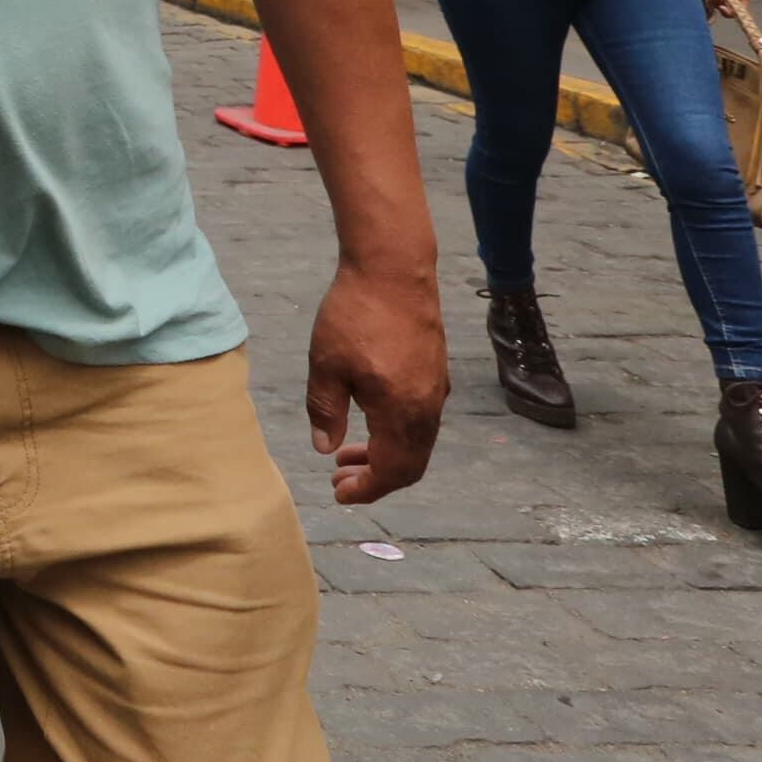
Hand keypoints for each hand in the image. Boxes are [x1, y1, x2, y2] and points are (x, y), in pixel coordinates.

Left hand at [307, 254, 445, 506]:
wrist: (393, 268)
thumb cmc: (355, 314)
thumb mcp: (326, 365)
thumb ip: (325, 411)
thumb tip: (325, 447)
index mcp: (402, 412)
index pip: (391, 471)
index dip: (366, 490)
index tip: (339, 492)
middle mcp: (428, 407)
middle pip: (410, 465)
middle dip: (376, 478)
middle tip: (339, 477)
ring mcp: (436, 389)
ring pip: (418, 443)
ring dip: (385, 455)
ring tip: (347, 451)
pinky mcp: (436, 371)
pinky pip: (421, 421)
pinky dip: (396, 433)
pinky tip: (368, 419)